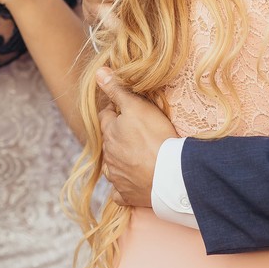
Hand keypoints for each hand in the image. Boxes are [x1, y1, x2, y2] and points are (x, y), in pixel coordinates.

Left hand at [96, 67, 177, 206]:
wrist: (170, 175)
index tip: (124, 109)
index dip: (114, 110)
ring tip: (135, 155)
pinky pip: (119, 192)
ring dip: (120, 160)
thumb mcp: (137, 106)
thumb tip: (98, 72)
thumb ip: (117, 90)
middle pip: (109, 141)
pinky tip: (131, 183)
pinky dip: (123, 187)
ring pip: (113, 166)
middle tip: (133, 131)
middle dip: (117, 135)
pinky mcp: (127, 195)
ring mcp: (117, 177)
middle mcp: (109, 156)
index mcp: (110, 133)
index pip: (105, 116)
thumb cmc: (155, 137)